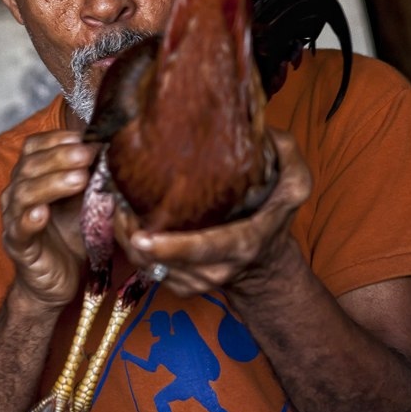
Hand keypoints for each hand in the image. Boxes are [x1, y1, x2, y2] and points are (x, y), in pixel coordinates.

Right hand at [0, 131, 97, 309]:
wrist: (55, 280)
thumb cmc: (68, 236)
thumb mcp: (84, 202)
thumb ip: (92, 179)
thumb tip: (117, 153)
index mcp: (30, 177)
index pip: (34, 147)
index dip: (57, 139)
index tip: (84, 137)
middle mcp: (17, 193)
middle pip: (30, 166)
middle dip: (60, 157)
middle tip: (87, 154)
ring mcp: (14, 218)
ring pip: (24, 193)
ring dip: (52, 183)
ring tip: (79, 179)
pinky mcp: (17, 245)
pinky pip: (19, 228)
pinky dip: (29, 219)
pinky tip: (43, 213)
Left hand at [120, 128, 312, 297]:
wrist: (265, 263)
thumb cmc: (274, 216)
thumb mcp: (294, 183)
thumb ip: (284, 154)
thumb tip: (258, 127)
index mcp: (243, 242)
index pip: (206, 249)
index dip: (174, 247)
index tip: (144, 238)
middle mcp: (217, 268)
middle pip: (165, 261)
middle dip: (133, 238)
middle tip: (117, 207)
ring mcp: (196, 280)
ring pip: (148, 266)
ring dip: (126, 238)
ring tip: (116, 204)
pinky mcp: (179, 284)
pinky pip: (145, 269)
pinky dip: (128, 245)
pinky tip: (123, 217)